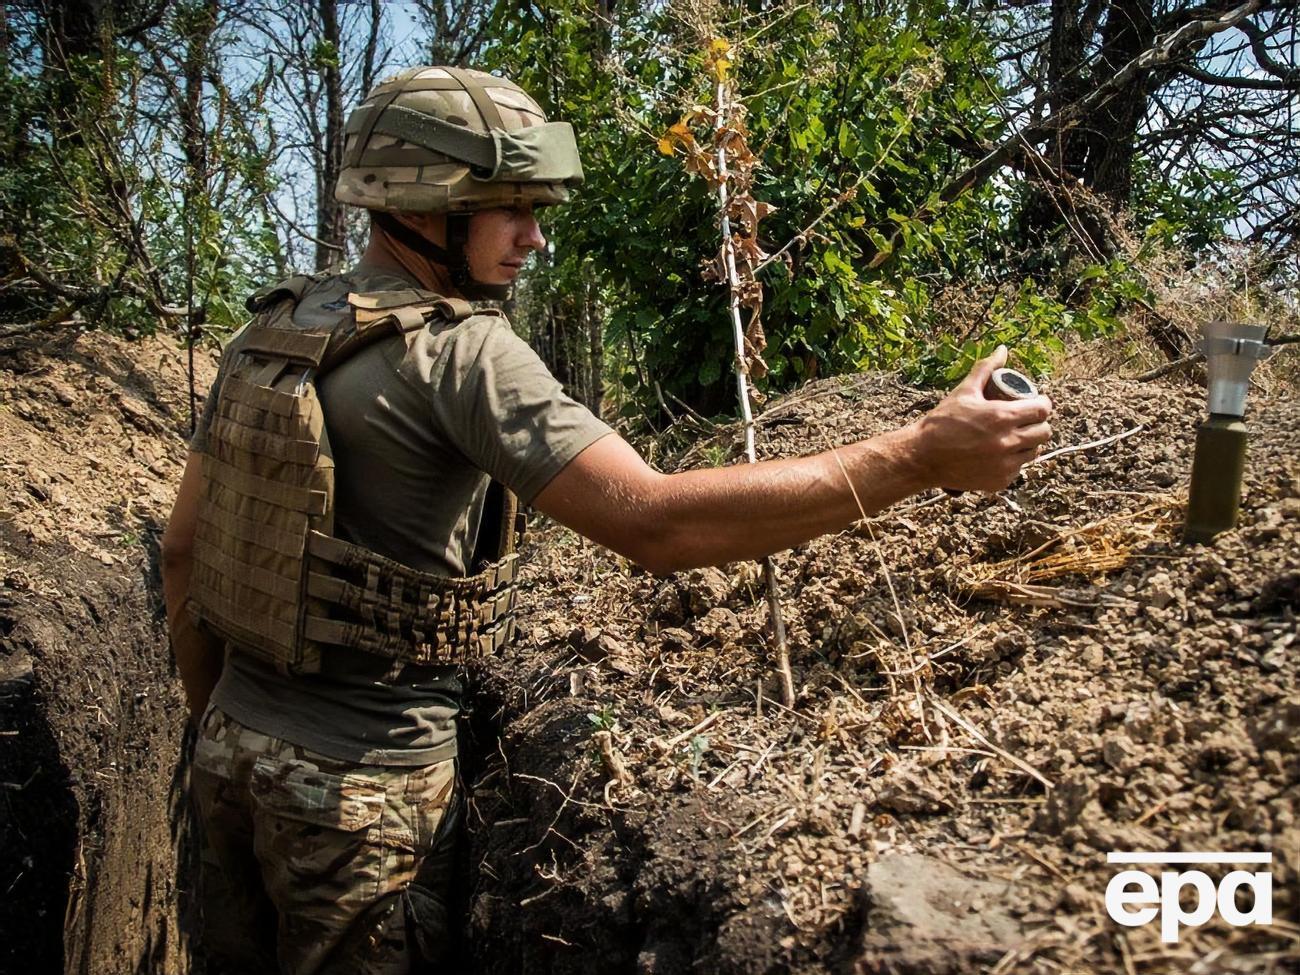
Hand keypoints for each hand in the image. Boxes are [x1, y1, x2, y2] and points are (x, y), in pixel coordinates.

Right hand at [910, 346, 1052, 491]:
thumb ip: (985, 369)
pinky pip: (1016, 470)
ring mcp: (1004, 465)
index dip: (1043, 405)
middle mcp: (1007, 442)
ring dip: (1028, 444)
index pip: (1042, 410)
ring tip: (1016, 438)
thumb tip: (1002, 350)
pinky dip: (1012, 463)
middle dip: (1039, 424)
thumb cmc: (941, 422)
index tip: (1036, 403)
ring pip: (1032, 453)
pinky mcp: (998, 482)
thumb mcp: (964, 392)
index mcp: (1001, 417)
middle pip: (1044, 433)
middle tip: (1027, 420)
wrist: (922, 457)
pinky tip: (1001, 456)